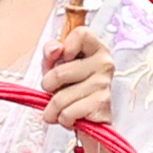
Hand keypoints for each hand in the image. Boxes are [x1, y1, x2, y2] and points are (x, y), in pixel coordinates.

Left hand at [39, 18, 118, 134]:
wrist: (88, 119)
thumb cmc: (70, 87)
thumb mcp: (55, 65)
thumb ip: (51, 51)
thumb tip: (56, 48)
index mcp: (95, 48)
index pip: (81, 33)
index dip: (65, 46)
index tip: (62, 58)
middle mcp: (104, 63)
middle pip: (60, 72)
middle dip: (48, 86)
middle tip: (53, 90)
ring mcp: (104, 84)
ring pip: (60, 98)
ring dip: (53, 109)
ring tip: (61, 108)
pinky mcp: (101, 105)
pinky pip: (67, 113)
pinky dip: (63, 119)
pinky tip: (72, 116)